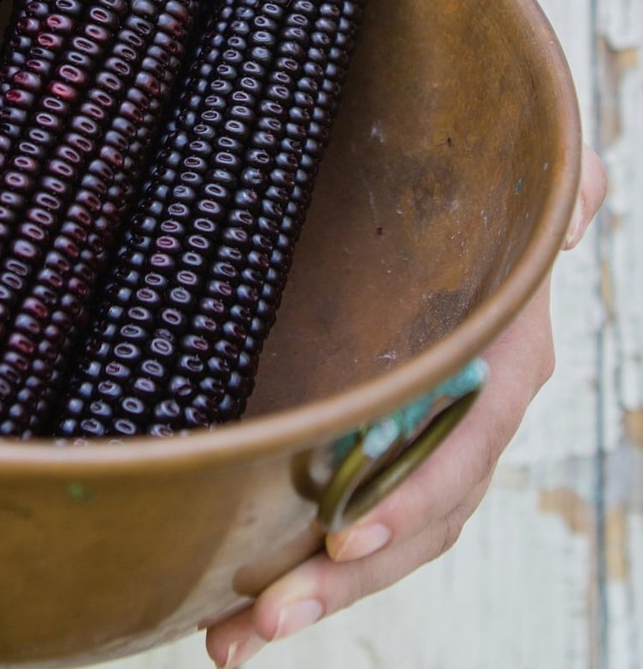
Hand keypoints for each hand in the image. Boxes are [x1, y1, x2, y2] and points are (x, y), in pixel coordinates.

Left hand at [205, 145, 607, 668]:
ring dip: (307, 595)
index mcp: (501, 373)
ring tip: (229, 640)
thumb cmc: (487, 208)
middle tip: (260, 622)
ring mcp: (420, 445)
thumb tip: (588, 200)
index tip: (343, 540)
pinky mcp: (378, 448)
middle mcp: (465, 426)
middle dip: (341, 583)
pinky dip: (300, 562)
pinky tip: (236, 595)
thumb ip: (565, 195)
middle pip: (411, 526)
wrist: (464, 221)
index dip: (411, 500)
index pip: (463, 454)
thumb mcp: (527, 193)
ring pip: (376, 541)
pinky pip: (349, 516)